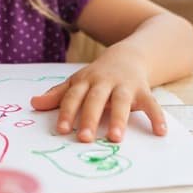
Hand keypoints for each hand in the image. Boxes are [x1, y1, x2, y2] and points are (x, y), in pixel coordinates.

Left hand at [30, 45, 167, 142]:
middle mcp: (105, 81)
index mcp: (87, 80)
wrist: (131, 53)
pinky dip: (156, 117)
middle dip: (90, 117)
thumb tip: (33, 103)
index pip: (74, 95)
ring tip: (115, 138)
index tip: (62, 129)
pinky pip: (151, 103)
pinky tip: (159, 132)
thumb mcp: (78, 80)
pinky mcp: (143, 90)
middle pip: (96, 99)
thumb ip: (58, 94)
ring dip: (119, 118)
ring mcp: (126, 85)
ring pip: (122, 101)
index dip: (68, 111)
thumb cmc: (99, 74)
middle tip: (85, 139)